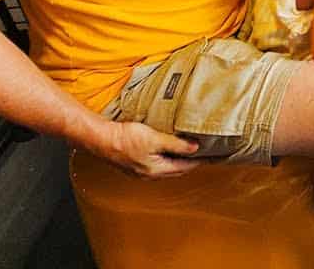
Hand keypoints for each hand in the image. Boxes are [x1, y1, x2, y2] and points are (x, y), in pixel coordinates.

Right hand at [87, 120, 204, 177]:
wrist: (100, 139)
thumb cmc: (124, 139)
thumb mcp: (154, 139)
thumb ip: (176, 144)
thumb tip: (195, 148)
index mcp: (157, 170)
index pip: (186, 167)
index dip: (200, 160)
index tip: (212, 156)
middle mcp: (150, 174)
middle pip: (177, 169)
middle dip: (191, 162)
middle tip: (204, 153)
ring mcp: (141, 170)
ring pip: (166, 167)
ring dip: (178, 159)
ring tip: (189, 150)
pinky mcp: (134, 163)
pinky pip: (157, 162)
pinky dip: (166, 157)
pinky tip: (167, 149)